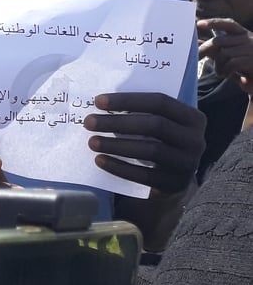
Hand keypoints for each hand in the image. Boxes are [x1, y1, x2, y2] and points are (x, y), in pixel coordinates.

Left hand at [85, 92, 204, 193]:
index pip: (160, 102)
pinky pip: (144, 175)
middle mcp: (195, 140)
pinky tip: (100, 160)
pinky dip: (119, 167)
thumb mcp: (159, 123)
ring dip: (116, 145)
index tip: (98, 101)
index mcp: (193, 118)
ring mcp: (187, 163)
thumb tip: (102, 103)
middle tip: (89, 122)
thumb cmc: (159, 140)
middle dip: (118, 122)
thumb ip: (140, 112)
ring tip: (92, 141)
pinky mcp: (173, 184)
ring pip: (150, 150)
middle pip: (155, 125)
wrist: (172, 176)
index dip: (128, 100)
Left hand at [198, 18, 252, 93]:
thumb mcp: (230, 56)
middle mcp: (249, 39)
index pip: (229, 24)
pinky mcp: (252, 60)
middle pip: (219, 41)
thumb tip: (198, 42)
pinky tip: (228, 75)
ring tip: (222, 72)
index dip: (214, 22)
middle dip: (204, 50)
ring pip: (224, 53)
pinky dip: (226, 70)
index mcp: (244, 35)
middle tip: (196, 58)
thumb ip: (216, 49)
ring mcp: (252, 49)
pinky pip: (232, 63)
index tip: (198, 24)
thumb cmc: (247, 68)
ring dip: (218, 66)